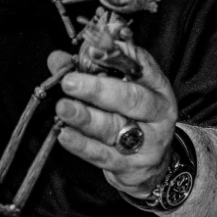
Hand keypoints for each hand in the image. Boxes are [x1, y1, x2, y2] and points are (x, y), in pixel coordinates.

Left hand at [52, 46, 178, 197]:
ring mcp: (148, 141)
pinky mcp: (131, 166)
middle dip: (98, 89)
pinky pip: (103, 154)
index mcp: (157, 86)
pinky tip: (64, 134)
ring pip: (114, 127)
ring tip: (63, 108)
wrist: (149, 165)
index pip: (140, 65)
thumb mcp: (121, 89)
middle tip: (70, 82)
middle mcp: (157, 112)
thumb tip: (58, 59)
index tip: (90, 50)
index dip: (116, 56)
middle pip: (131, 98)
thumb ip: (90, 70)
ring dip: (85, 117)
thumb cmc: (131, 116)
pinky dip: (82, 145)